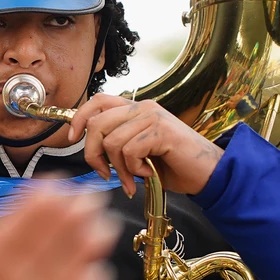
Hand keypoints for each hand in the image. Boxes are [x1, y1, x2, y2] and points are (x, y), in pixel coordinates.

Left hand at [68, 94, 222, 197]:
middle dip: (94, 154)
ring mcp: (153, 117)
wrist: (208, 174)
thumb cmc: (173, 166)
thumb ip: (117, 143)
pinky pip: (129, 151)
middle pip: (97, 124)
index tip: (72, 138)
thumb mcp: (138, 151)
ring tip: (133, 178)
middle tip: (105, 173)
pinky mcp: (161, 131)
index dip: (79, 118)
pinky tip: (149, 173)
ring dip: (119, 169)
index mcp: (136, 109)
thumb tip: (90, 148)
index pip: (97, 101)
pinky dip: (134, 169)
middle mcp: (144, 108)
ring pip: (112, 141)